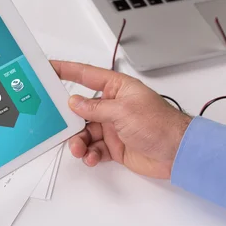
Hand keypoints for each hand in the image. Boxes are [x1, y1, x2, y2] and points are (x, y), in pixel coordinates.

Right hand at [52, 61, 191, 178]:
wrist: (177, 153)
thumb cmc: (159, 124)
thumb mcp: (123, 111)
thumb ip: (95, 107)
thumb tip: (74, 102)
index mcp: (116, 88)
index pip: (86, 75)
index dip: (66, 70)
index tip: (48, 68)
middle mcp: (113, 106)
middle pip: (81, 109)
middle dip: (68, 119)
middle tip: (57, 125)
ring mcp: (113, 127)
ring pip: (84, 132)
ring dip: (79, 141)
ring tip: (80, 149)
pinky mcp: (114, 146)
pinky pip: (94, 148)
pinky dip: (90, 154)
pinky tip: (92, 157)